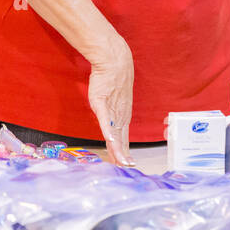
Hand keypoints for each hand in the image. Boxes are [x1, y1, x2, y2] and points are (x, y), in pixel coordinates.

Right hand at [87, 38, 134, 166]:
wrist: (113, 62)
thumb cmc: (112, 79)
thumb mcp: (112, 99)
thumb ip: (110, 111)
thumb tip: (110, 117)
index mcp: (122, 116)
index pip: (123, 139)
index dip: (124, 152)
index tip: (127, 164)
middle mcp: (119, 116)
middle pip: (120, 140)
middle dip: (123, 156)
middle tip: (127, 168)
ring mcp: (111, 111)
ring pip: (114, 134)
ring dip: (118, 150)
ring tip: (122, 162)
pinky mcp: (102, 104)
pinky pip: (105, 121)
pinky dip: (108, 132)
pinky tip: (111, 142)